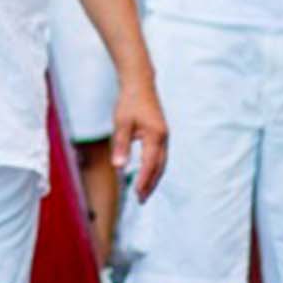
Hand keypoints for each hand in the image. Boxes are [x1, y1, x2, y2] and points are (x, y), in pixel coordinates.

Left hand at [112, 72, 167, 199]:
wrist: (140, 82)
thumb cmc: (129, 101)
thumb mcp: (121, 123)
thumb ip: (121, 145)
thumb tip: (119, 167)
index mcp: (155, 135)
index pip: (150, 164)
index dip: (144, 180)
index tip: (137, 194)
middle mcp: (163, 137)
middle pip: (159, 166)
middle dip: (151, 183)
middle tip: (141, 199)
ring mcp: (163, 135)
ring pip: (161, 161)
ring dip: (153, 176)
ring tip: (144, 190)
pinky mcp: (160, 133)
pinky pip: (159, 155)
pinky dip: (154, 167)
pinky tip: (147, 172)